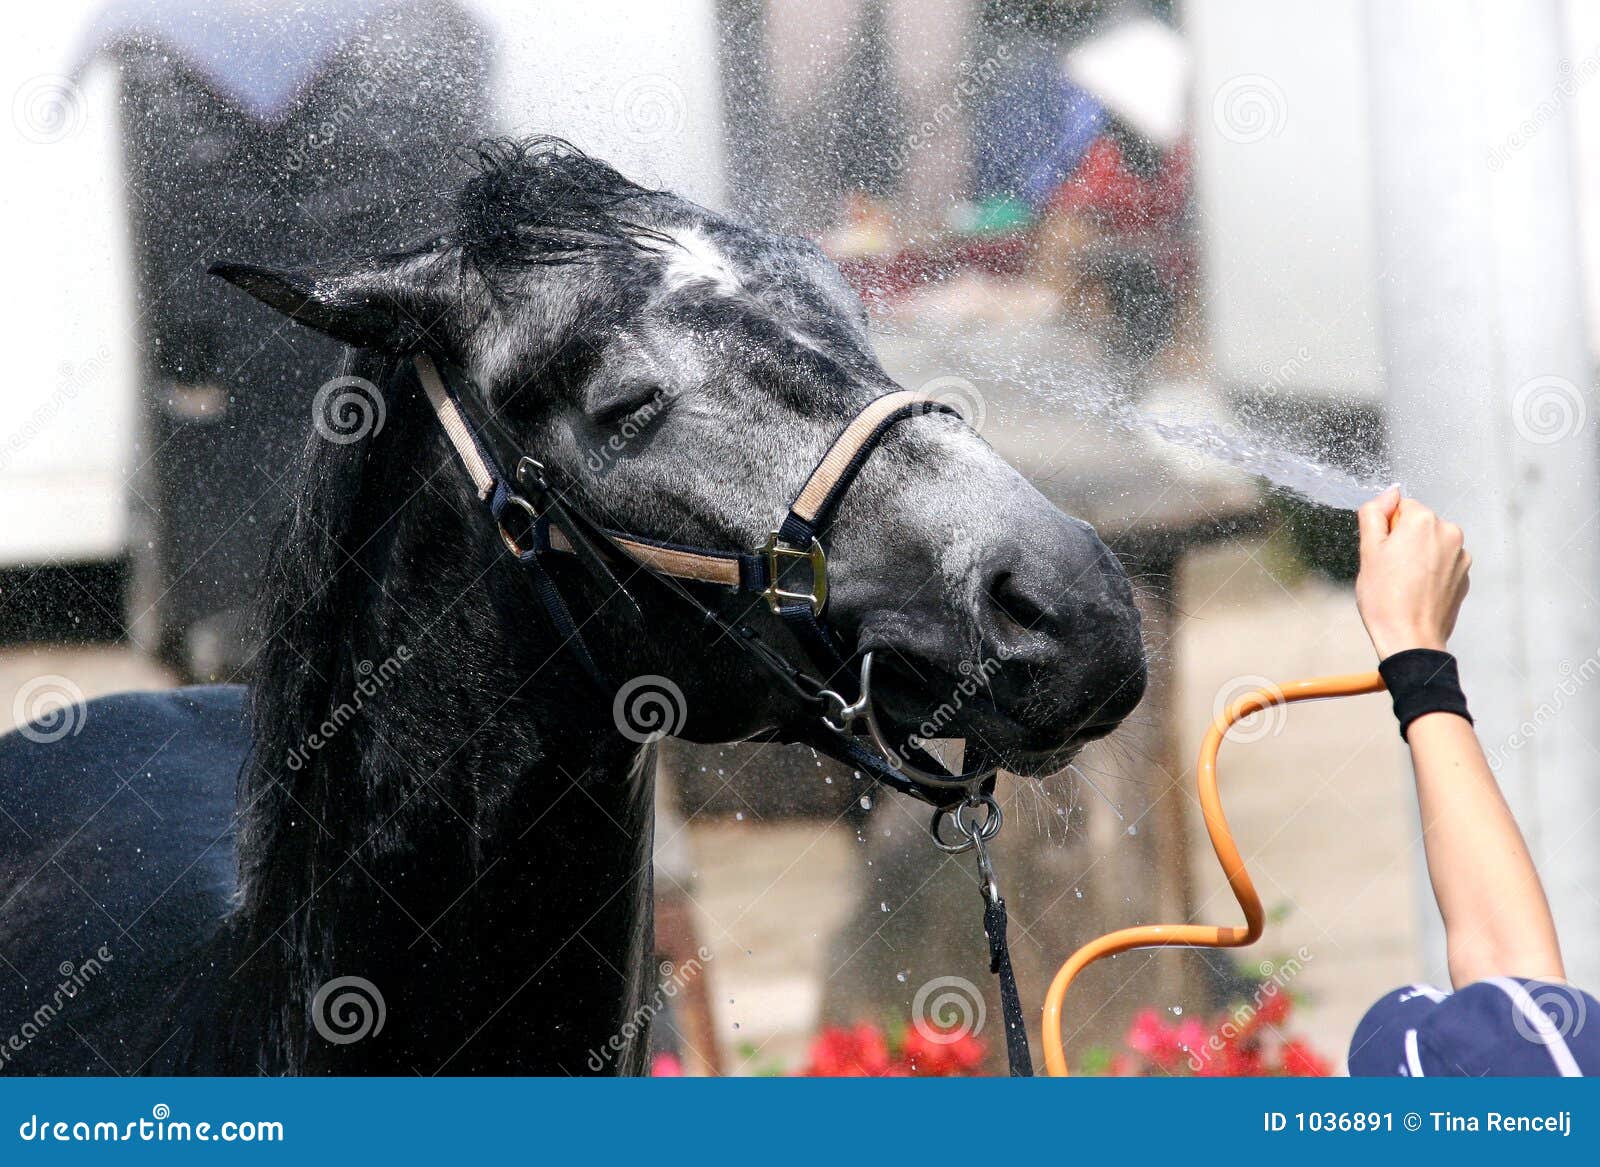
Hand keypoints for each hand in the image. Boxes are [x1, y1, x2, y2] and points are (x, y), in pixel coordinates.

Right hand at [1355, 487, 1471, 658]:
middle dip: (1403, 540)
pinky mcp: (1464, 576)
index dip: (1386, 529)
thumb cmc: (1385, 599)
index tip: (1380, 552)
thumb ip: (1375, 514)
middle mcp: (1449, 532)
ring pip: (1431, 544)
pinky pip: (1443, 564)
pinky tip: (1416, 592)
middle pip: (1418, 524)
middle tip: (1388, 570)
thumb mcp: (1368, 551)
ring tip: (1403, 584)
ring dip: (1417, 556)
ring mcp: (1461, 556)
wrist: (1410, 639)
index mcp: (1424, 521)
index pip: (1400, 507)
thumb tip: (1389, 493)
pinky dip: (1430, 572)